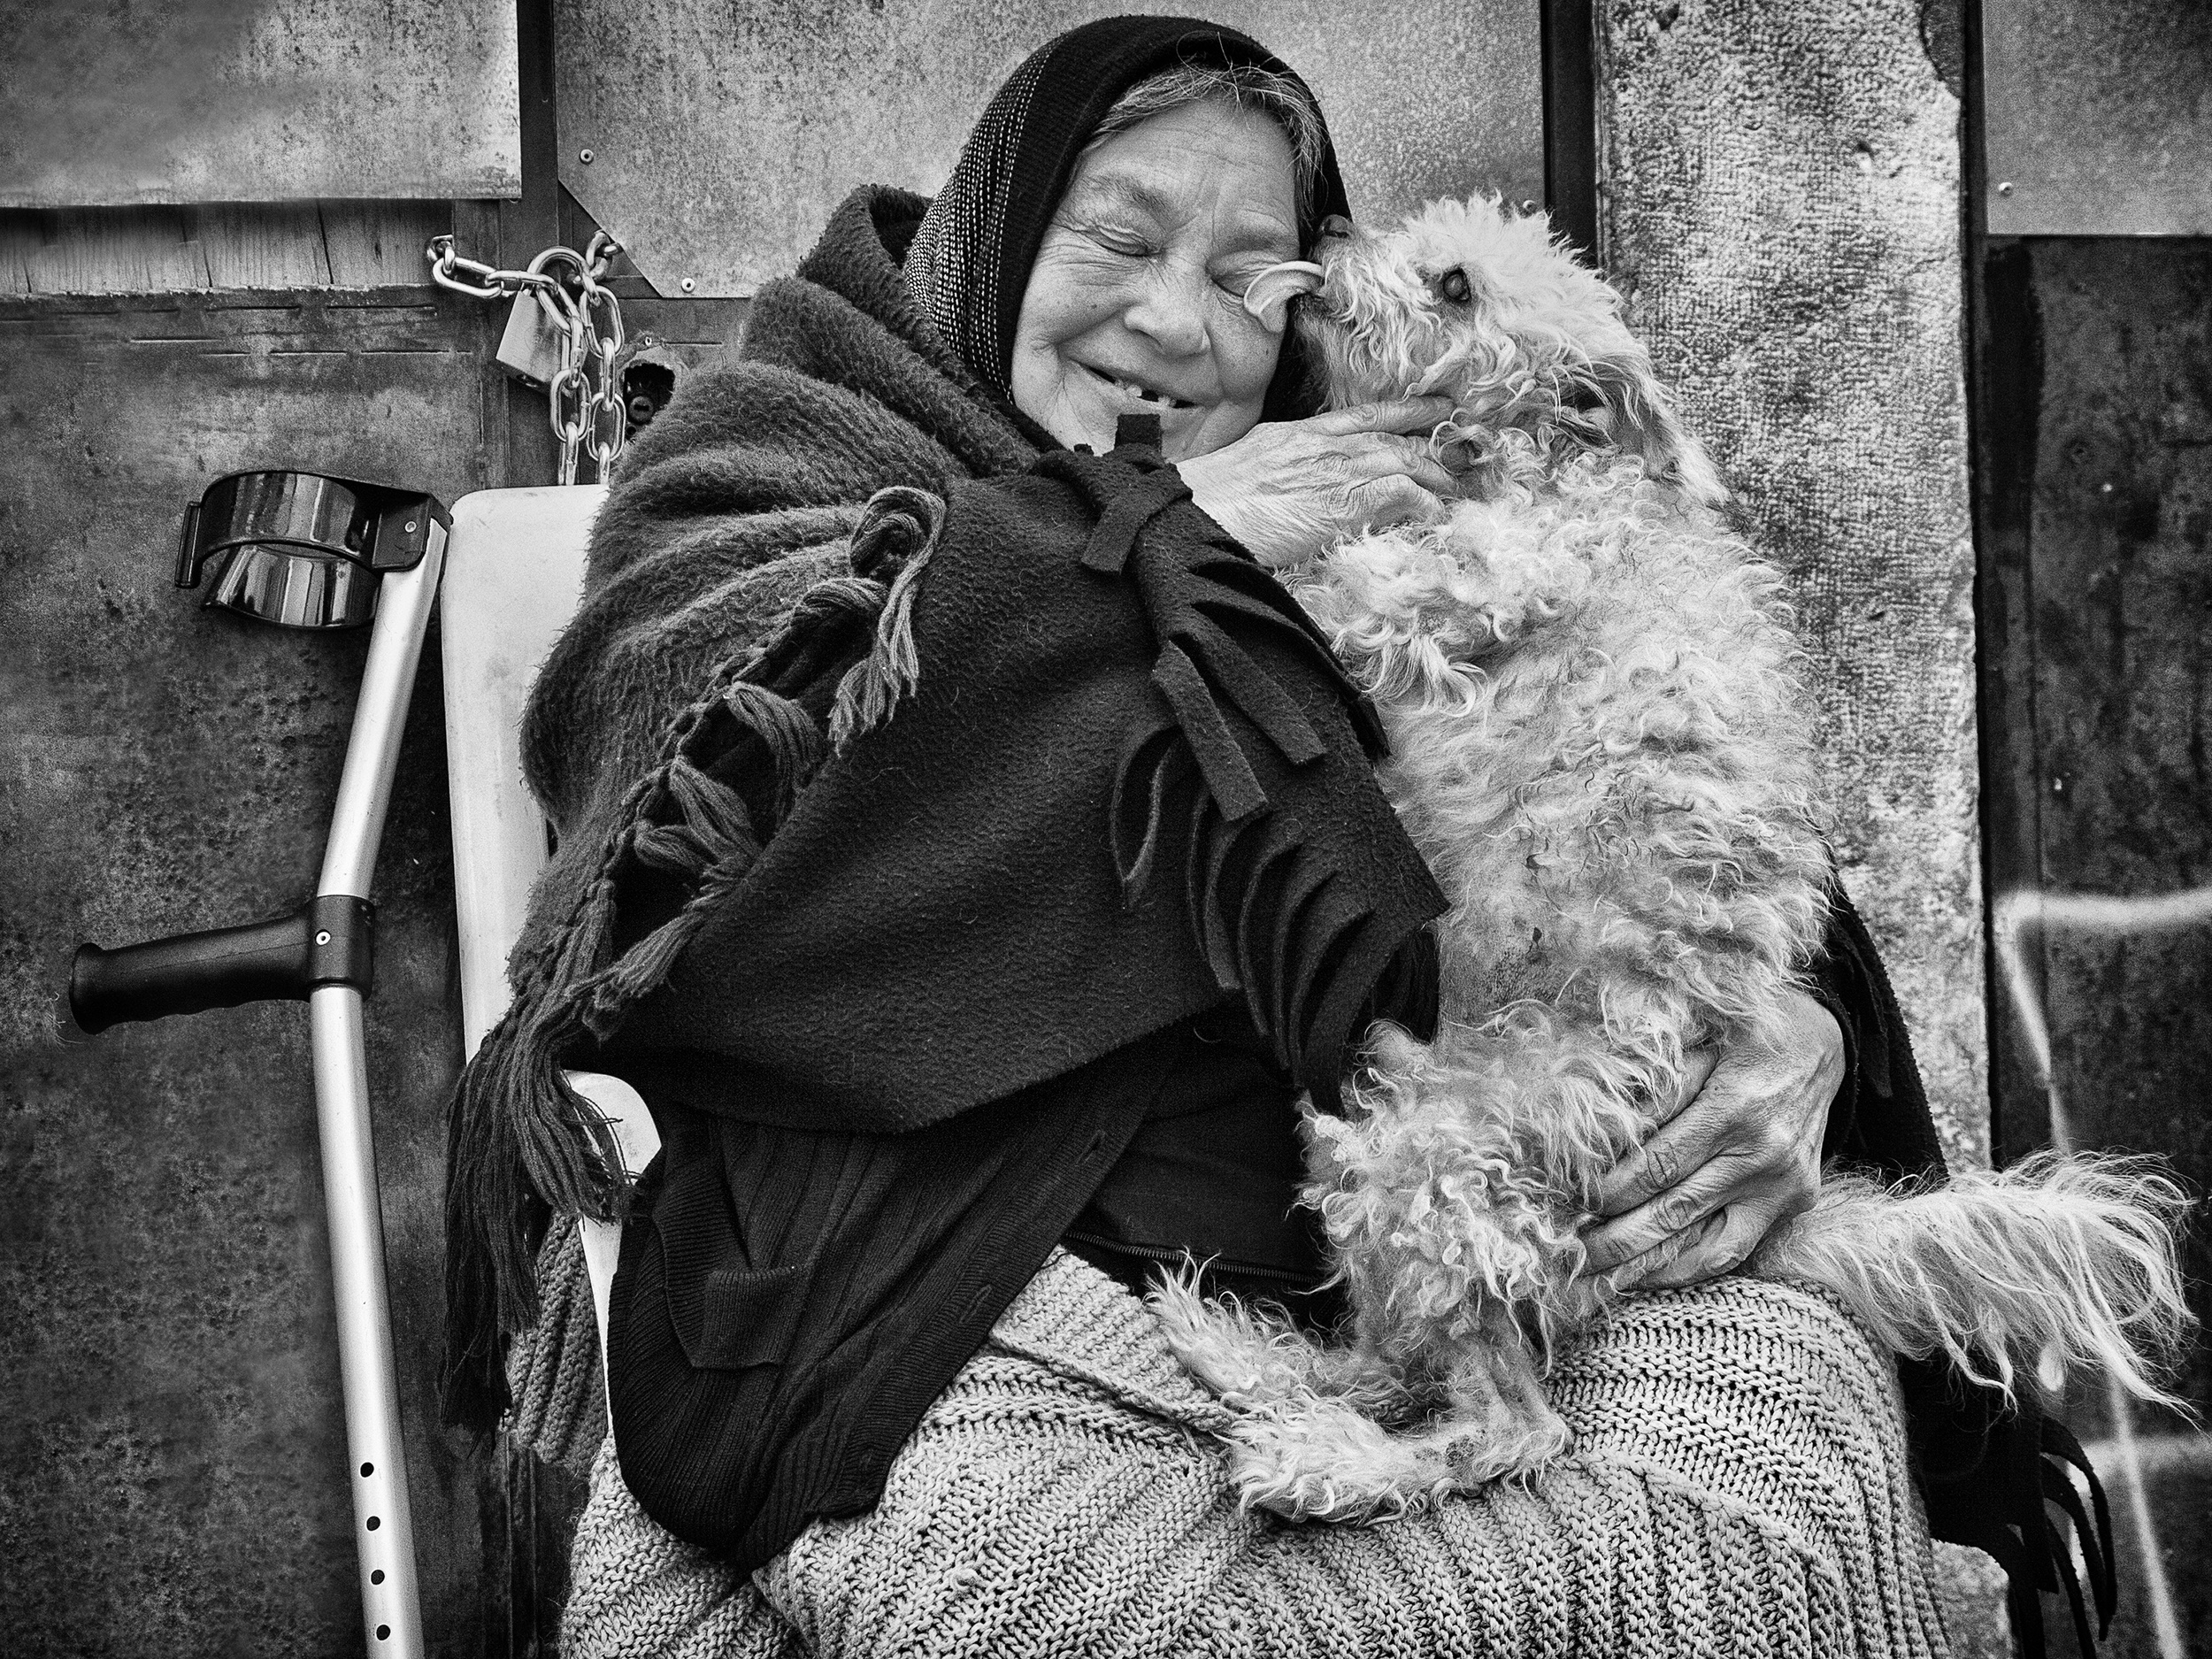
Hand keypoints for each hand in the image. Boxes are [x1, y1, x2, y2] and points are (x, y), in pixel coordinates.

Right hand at [1179, 397, 1459, 567]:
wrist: (1198, 514)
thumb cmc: (1208, 504)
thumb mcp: (1245, 470)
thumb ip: (1276, 471)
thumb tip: (1288, 486)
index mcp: (1297, 435)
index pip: (1361, 416)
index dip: (1402, 410)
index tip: (1431, 406)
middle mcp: (1322, 446)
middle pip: (1391, 439)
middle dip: (1429, 446)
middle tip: (1459, 455)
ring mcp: (1337, 470)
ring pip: (1405, 462)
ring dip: (1435, 477)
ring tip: (1456, 490)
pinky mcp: (1348, 500)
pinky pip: (1405, 496)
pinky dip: (1426, 505)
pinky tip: (1437, 516)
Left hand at [1577, 989, 1843, 1290]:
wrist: (1822, 1044)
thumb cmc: (1743, 1036)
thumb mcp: (1694, 1044)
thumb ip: (1652, 1091)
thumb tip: (1598, 1139)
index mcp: (1734, 1109)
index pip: (1657, 1166)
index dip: (1609, 1191)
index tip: (1568, 1204)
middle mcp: (1763, 1155)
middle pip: (1674, 1212)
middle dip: (1614, 1240)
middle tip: (1566, 1257)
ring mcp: (1783, 1186)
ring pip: (1705, 1246)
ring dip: (1645, 1268)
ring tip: (1595, 1281)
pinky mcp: (1794, 1203)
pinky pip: (1735, 1249)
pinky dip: (1689, 1267)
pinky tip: (1647, 1274)